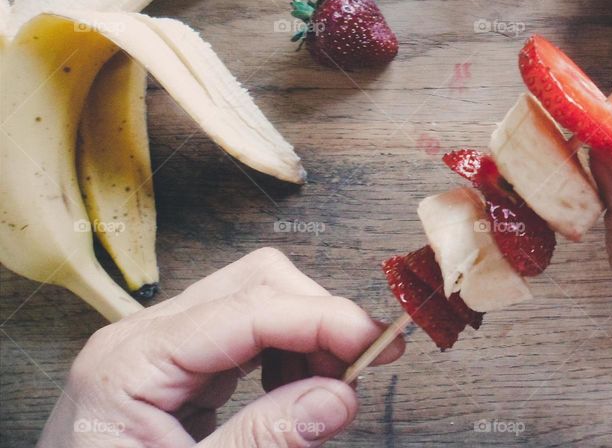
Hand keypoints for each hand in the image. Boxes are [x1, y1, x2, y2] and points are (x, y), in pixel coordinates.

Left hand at [39, 248, 403, 446]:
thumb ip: (264, 439)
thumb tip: (341, 396)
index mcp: (130, 362)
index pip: (247, 309)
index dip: (322, 319)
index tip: (377, 343)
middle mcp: (142, 336)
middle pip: (254, 283)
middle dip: (318, 318)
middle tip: (362, 366)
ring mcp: (158, 345)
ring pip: (256, 297)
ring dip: (307, 336)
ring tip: (329, 389)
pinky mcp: (175, 362)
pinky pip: (245, 331)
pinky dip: (286, 353)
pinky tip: (295, 392)